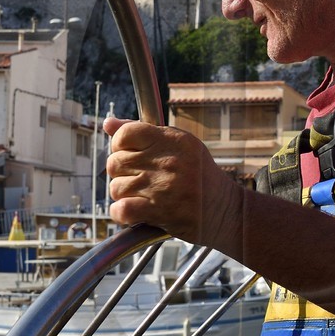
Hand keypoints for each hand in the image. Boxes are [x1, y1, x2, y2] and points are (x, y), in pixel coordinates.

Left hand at [103, 116, 242, 245]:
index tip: (128, 154)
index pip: (125, 134)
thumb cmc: (200, 176)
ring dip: (123, 194)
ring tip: (140, 195)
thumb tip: (108, 123)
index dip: (119, 145)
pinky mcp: (160, 212)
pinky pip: (121, 209)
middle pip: (116, 162)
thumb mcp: (180, 145)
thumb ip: (143, 132)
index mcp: (174, 140)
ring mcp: (163, 187)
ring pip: (116, 187)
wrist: (226, 210)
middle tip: (136, 178)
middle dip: (120, 172)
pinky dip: (121, 212)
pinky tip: (132, 211)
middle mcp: (168, 161)